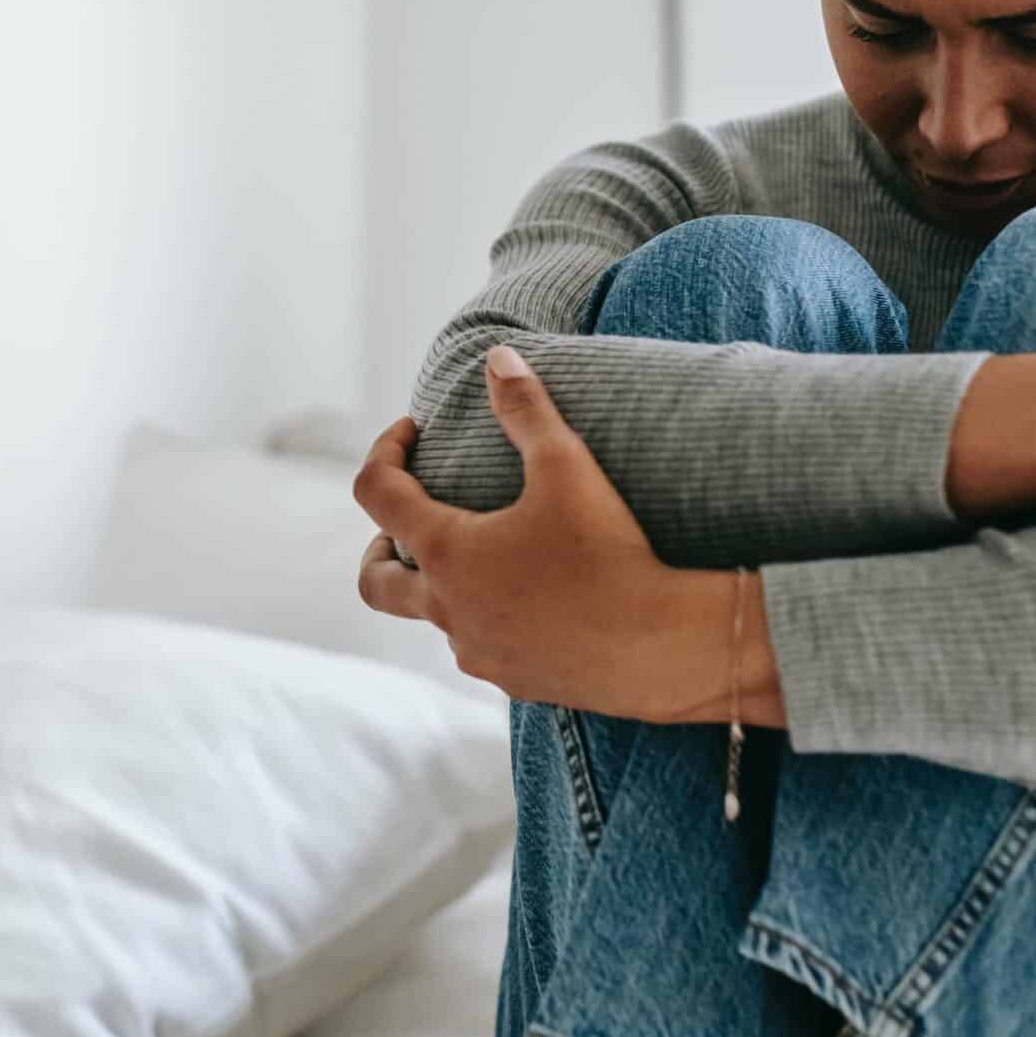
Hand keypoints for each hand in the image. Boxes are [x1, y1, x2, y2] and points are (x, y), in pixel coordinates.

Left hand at [351, 343, 698, 720]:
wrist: (660, 646)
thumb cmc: (608, 552)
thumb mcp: (567, 465)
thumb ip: (526, 408)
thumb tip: (497, 356)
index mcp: (445, 551)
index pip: (376, 493)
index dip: (384, 451)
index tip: (412, 432)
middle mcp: (447, 608)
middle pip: (375, 581)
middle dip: (381, 546)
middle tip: (407, 522)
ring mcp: (477, 651)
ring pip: (434, 616)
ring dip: (442, 584)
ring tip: (485, 555)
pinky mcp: (514, 679)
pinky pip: (481, 645)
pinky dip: (486, 617)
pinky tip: (531, 599)